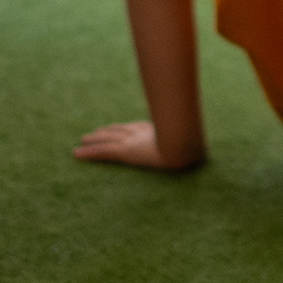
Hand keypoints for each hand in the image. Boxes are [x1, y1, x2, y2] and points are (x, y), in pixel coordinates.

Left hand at [72, 120, 201, 171]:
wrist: (186, 147)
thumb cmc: (194, 149)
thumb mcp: (194, 147)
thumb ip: (194, 147)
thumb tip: (206, 151)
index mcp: (156, 131)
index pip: (135, 128)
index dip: (124, 128)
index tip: (117, 129)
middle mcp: (141, 133)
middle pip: (118, 130)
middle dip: (106, 131)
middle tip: (92, 133)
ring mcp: (131, 141)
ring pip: (106, 139)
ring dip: (93, 140)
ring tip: (82, 141)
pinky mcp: (125, 152)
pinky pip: (102, 152)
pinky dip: (88, 153)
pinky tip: (76, 154)